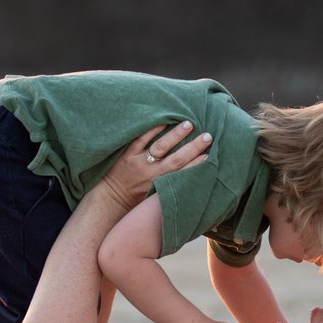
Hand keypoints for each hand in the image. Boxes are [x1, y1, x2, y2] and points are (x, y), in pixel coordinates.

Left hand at [97, 122, 212, 208]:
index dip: (197, 165)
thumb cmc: (138, 200)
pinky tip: (163, 119)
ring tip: (189, 124)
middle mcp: (152, 174)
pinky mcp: (128, 154)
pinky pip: (140, 139)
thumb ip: (175, 191)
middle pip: (176, 160)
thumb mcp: (157, 199)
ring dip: (175, 136)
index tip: (211, 156)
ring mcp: (140, 162)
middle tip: (208, 136)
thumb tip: (203, 202)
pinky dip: (152, 129)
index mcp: (162, 186)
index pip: (183, 174)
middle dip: (193, 148)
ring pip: (159, 148)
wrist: (111, 199)